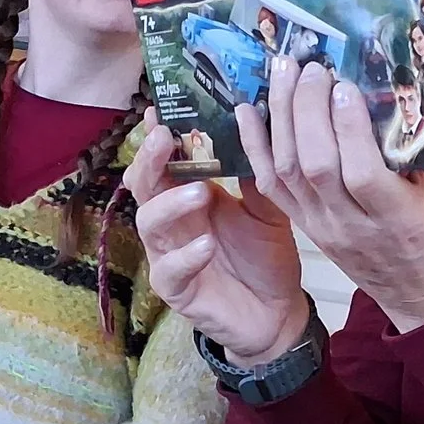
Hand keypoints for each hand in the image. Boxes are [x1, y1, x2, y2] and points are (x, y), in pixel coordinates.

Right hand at [128, 114, 312, 362]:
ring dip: (170, 204)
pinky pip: (169, 271)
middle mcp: (173, 221)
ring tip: (200, 192)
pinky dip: (185, 256)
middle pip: (144, 185)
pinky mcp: (177, 289)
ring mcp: (170, 254)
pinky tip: (206, 245)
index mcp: (190, 195)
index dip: (158, 136)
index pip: (165, 160)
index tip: (160, 109)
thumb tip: (255, 127)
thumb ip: (258, 175)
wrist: (279, 314)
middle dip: (150, 159)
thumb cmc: (266, 258)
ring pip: (149, 223)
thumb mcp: (269, 209)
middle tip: (166, 138)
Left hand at [238, 56, 423, 334]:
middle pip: (315, 166)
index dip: (348, 129)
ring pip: (288, 170)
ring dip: (280, 117)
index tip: (343, 86)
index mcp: (397, 218)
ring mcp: (322, 227)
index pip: (362, 174)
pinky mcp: (305, 226)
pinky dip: (255, 145)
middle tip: (310, 67)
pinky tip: (247, 110)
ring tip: (283, 72)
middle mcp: (352, 225)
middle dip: (307, 110)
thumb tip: (418, 79)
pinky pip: (271, 185)